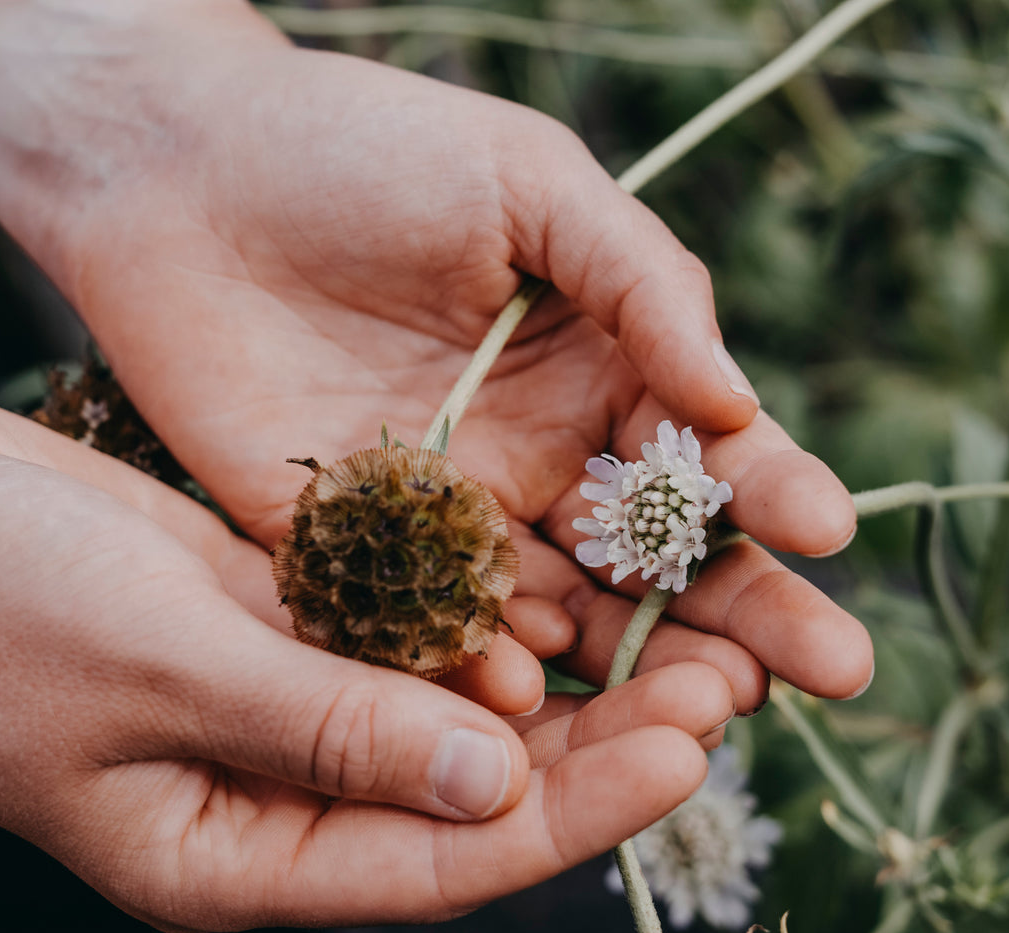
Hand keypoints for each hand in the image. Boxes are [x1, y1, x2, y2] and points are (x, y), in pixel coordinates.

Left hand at [0, 2, 872, 708]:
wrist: (182, 172)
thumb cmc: (365, 149)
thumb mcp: (526, 183)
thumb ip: (639, 281)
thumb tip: (736, 400)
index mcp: (598, 368)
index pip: (705, 450)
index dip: (771, 489)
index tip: (826, 529)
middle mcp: (538, 458)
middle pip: (657, 562)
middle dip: (744, 613)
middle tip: (826, 669)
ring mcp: (451, 518)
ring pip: (561, 616)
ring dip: (631, 666)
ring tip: (701, 707)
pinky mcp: (353, 553)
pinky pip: (429, 630)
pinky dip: (477, 670)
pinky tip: (526, 700)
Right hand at [0, 382, 737, 929]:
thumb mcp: (156, 668)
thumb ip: (324, 726)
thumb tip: (489, 778)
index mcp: (228, 853)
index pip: (437, 856)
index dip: (572, 810)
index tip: (688, 745)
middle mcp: (266, 793)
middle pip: (466, 789)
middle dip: (599, 743)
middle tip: (725, 675)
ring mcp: (272, 705)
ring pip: (447, 708)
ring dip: (559, 676)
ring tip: (684, 628)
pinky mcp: (269, 622)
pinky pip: (398, 636)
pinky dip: (479, 616)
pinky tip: (569, 580)